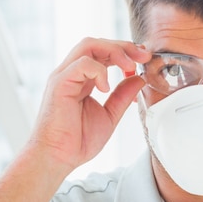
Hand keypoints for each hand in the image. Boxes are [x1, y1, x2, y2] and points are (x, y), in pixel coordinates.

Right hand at [29, 38, 151, 171]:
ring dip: (114, 51)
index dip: (125, 53)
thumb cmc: (76, 141)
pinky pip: (82, 63)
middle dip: (124, 46)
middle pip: (97, 43)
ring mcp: (64, 76)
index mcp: (83, 79)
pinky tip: (106, 87)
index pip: (103, 53)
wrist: (57, 158)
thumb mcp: (110, 115)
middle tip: (144, 56)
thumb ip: (123, 96)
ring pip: (89, 45)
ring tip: (130, 66)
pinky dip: (99, 70)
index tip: (144, 61)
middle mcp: (72, 73)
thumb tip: (139, 79)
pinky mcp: (59, 83)